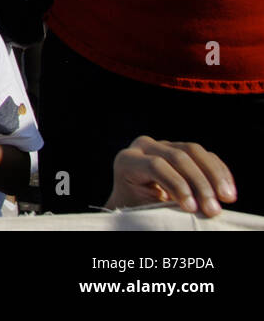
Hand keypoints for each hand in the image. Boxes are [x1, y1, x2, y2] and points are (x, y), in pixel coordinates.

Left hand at [107, 136, 236, 216]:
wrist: (137, 204)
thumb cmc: (138, 211)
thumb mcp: (145, 209)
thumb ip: (164, 206)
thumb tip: (194, 210)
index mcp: (127, 161)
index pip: (156, 166)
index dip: (177, 185)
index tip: (192, 209)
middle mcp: (143, 147)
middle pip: (178, 156)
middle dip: (200, 184)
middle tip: (213, 210)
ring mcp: (164, 145)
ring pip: (195, 151)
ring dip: (215, 176)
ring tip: (228, 199)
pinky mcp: (182, 149)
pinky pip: (206, 156)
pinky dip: (220, 173)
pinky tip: (228, 192)